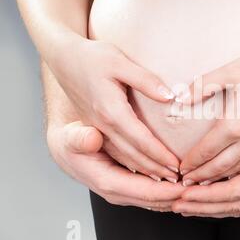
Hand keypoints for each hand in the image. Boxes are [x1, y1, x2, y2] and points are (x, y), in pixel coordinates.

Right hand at [47, 121, 184, 210]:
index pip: (141, 190)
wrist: (66, 143)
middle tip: (199, 188)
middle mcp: (116, 190)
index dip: (165, 190)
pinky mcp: (129, 183)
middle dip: (176, 195)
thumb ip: (78, 139)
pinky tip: (183, 184)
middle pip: (152, 198)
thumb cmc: (70, 139)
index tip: (185, 184)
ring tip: (196, 187)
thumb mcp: (70, 135)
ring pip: (154, 197)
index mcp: (104, 180)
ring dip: (175, 194)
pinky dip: (167, 190)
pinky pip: (151, 190)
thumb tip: (89, 140)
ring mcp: (123, 189)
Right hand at [50, 38, 179, 181]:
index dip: (160, 156)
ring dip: (145, 174)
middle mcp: (102, 126)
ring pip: (123, 159)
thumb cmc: (91, 56)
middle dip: (156, 172)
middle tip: (178, 183)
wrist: (62, 57)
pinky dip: (132, 167)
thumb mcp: (119, 61)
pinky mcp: (96, 128)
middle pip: (133, 157)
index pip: (141, 141)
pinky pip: (115, 154)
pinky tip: (145, 172)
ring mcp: (97, 129)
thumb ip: (145, 80)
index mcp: (110, 111)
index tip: (177, 167)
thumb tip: (170, 96)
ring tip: (166, 182)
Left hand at [173, 115, 239, 217]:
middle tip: (174, 202)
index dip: (210, 192)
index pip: (238, 189)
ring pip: (237, 205)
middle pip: (233, 203)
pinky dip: (223, 202)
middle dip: (202, 205)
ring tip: (185, 204)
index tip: (186, 191)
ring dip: (210, 207)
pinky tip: (211, 200)